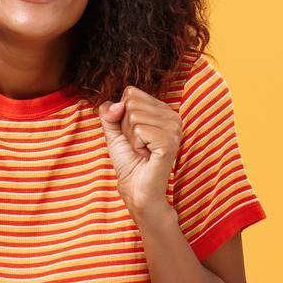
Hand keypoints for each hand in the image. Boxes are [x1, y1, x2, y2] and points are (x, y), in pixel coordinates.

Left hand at [97, 85, 181, 219]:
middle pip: (131, 102)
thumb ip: (109, 112)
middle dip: (125, 126)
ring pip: (134, 115)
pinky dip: (135, 145)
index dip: (122, 115)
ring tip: (142, 151)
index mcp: (163, 110)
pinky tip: (145, 155)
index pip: (131, 93)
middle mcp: (173, 116)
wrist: (136, 189)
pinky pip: (139, 130)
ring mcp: (174, 128)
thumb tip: (118, 104)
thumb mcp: (113, 132)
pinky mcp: (170, 141)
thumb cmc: (129, 162)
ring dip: (131, 138)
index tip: (133, 135)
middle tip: (137, 145)